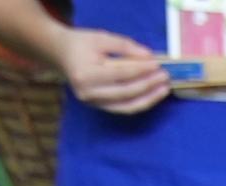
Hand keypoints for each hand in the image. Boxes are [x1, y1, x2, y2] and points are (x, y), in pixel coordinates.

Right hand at [56, 24, 174, 109]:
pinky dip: (139, 103)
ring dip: (148, 99)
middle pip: (126, 92)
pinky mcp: (98, 107)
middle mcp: (88, 92)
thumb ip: (125, 46)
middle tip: (165, 77)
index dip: (141, 69)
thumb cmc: (82, 43)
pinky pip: (123, 108)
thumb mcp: (102, 37)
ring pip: (127, 106)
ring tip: (164, 89)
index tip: (158, 64)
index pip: (121, 73)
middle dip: (148, 85)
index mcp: (86, 73)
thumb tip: (150, 57)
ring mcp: (92, 102)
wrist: (61, 54)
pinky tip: (152, 95)